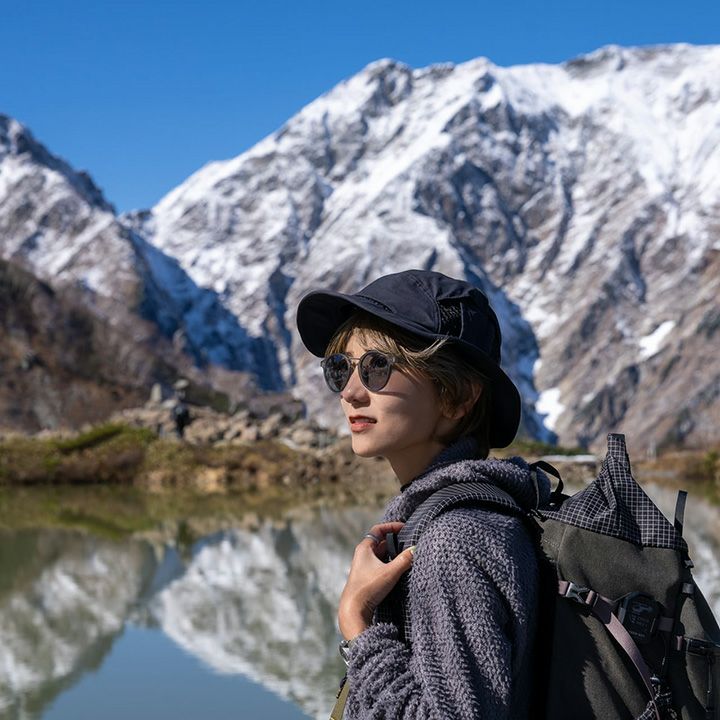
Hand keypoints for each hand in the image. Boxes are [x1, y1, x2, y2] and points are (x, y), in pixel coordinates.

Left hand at [338, 521, 415, 640]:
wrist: (354, 609)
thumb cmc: (369, 588)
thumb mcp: (390, 572)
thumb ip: (404, 560)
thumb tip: (415, 549)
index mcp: (364, 548)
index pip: (378, 530)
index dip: (391, 526)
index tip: (404, 528)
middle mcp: (363, 554)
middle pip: (381, 541)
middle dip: (395, 540)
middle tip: (409, 541)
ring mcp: (364, 565)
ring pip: (381, 553)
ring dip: (393, 553)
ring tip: (407, 554)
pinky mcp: (367, 576)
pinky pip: (381, 563)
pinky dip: (390, 562)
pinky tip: (399, 568)